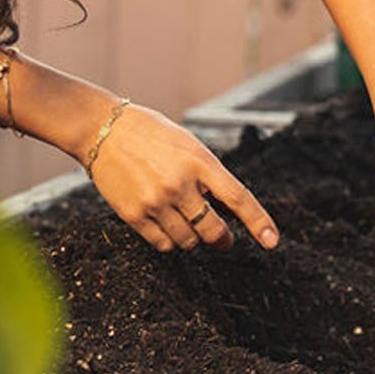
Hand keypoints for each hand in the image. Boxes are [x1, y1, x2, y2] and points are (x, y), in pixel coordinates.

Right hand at [87, 104, 279, 252]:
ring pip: (189, 242)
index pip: (238, 198)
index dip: (258, 223)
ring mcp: (156, 201)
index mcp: (199, 161)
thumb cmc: (150, 134)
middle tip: (224, 240)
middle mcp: (180, 184)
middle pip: (214, 231)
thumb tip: (224, 211)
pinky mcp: (134, 215)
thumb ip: (208, 175)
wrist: (102, 129)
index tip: (272, 242)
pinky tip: (167, 225)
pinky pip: (163, 244)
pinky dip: (171, 241)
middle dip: (223, 240)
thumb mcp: (188, 145)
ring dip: (194, 239)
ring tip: (186, 222)